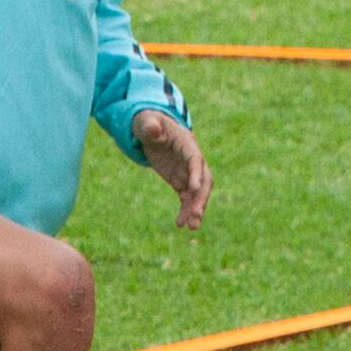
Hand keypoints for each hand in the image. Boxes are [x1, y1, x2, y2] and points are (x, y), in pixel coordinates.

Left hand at [136, 109, 211, 231]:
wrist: (150, 131)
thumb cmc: (149, 124)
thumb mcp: (146, 123)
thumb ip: (150, 127)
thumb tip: (152, 130)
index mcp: (187, 144)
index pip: (194, 159)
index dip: (195, 173)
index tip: (194, 188)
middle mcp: (192, 159)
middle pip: (203, 180)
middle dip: (200, 198)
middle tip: (195, 214)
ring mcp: (188, 172)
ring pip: (198, 193)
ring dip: (196, 209)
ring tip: (191, 227)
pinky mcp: (181, 181)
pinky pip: (187, 199)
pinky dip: (186, 211)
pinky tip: (180, 224)